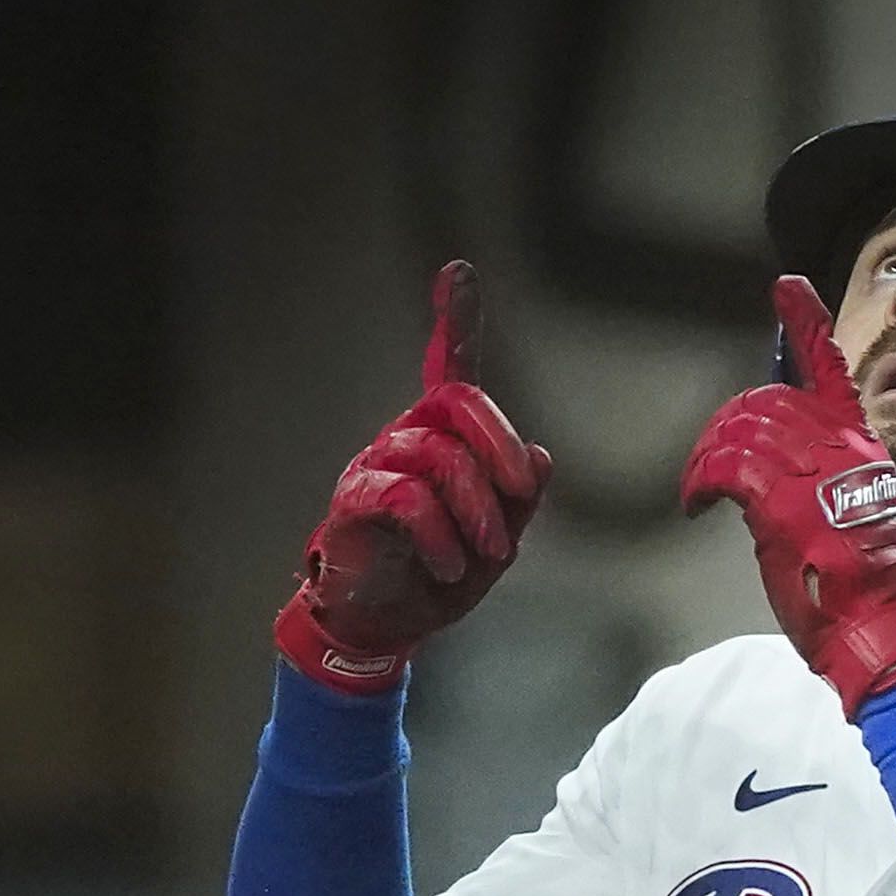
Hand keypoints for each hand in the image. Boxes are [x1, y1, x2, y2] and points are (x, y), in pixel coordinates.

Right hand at [273, 261, 550, 695]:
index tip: (457, 271)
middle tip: (521, 496)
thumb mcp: (500, 541)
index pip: (450, 366)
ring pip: (435, 453)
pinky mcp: (355, 501)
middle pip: (457, 401)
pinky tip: (448, 564)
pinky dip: (438, 532)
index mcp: (445, 438)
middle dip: (498, 446)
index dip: (455, 318)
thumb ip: (521, 500)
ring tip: (488, 553)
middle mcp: (406, 437)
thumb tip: (540, 457)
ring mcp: (376, 465)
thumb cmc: (441, 577)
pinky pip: (404, 496)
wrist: (385, 624)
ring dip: (475, 506)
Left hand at [679, 276, 895, 714]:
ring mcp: (810, 469)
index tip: (785, 286)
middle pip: (763, 400)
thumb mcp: (848, 512)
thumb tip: (769, 465)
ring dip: (705, 460)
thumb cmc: (858, 582)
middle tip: (708, 467)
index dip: (804, 323)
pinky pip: (722, 468)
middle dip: (724, 427)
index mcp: (859, 442)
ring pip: (737, 430)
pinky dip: (697, 484)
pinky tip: (696, 506)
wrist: (874, 621)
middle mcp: (838, 444)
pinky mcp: (780, 499)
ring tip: (698, 493)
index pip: (829, 367)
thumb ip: (817, 475)